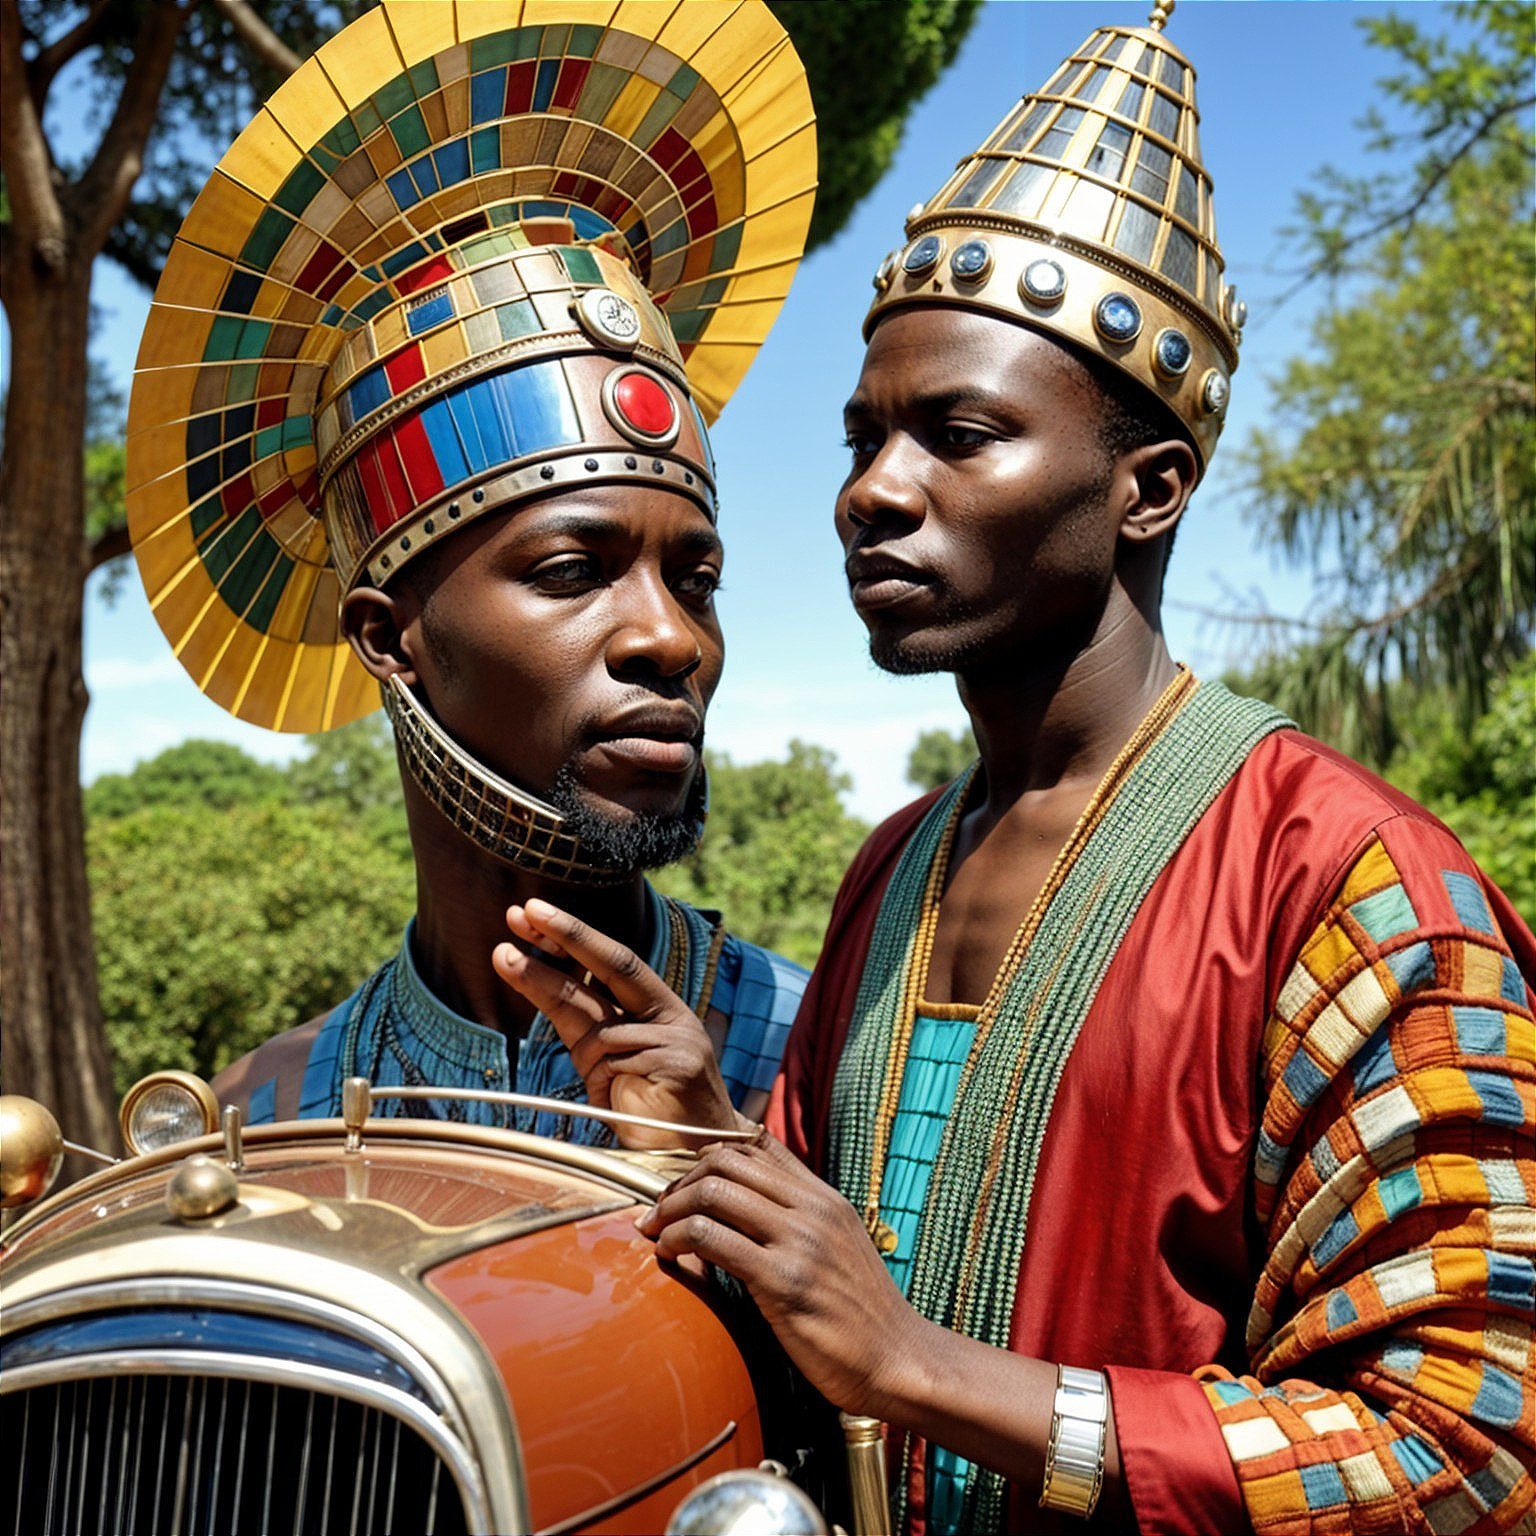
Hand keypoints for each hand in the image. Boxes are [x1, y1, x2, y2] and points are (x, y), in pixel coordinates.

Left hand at [492, 898, 741, 1147]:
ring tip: (611, 1093)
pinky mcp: (682, 1061)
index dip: (568, 938)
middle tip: (524, 913)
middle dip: (566, 936)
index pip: (606, 963)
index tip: (527, 916)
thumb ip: (581, 1022)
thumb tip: (522, 970)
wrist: (696, 1161)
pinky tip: (626, 1100)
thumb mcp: (606, 1062)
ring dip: (592, 1063)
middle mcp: (668, 1014)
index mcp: (653, 1009)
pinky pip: (619, 1062)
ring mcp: (679, 1036)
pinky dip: (609, 1083)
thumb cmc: (646, 1111)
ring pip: (604, 1032)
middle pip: (612, 965)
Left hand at [636, 1132, 928, 1416]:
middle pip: (726, 1161)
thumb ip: (797, 1222)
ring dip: (671, 1210)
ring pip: (714, 1192)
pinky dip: (679, 1241)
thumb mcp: (838, 1248)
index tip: (686, 1189)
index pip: (755, 1145)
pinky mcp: (784, 1281)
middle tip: (661, 1213)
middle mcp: (812, 1209)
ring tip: (657, 1233)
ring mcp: (800, 1242)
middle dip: (682, 1182)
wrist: (897, 1360)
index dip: (708, 1159)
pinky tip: (671, 1258)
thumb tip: (742, 1211)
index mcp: (824, 1197)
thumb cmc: (860, 1315)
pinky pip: (713, 1239)